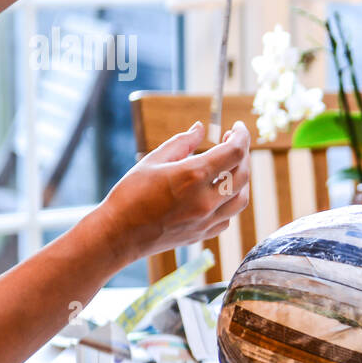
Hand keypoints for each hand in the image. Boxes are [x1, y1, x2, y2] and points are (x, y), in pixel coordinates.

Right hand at [93, 120, 251, 265]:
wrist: (119, 234)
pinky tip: (218, 191)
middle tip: (232, 141)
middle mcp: (205, 200)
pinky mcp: (204, 233)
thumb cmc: (130, 195)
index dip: (241, 136)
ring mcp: (207, 220)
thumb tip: (200, 128)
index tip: (238, 128)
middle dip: (242, 154)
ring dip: (241, 178)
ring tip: (230, 165)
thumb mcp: (153, 161)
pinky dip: (230, 200)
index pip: (234, 152)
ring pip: (241, 198)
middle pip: (242, 174)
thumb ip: (181, 142)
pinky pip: (229, 215)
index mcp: (192, 176)